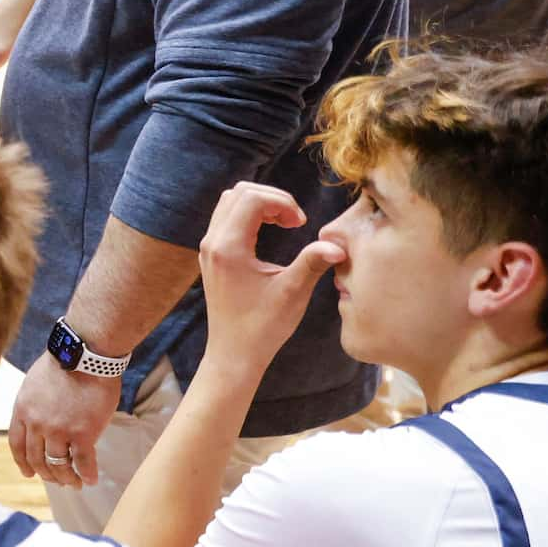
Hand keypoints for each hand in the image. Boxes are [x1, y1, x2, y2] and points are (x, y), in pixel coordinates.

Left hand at [8, 349, 117, 487]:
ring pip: (58, 465)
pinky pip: (83, 462)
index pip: (17, 444)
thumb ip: (34, 405)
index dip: (22, 462)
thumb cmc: (64, 363)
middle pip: (37, 459)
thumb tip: (39, 418)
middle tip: (57, 481)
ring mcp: (59, 431)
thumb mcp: (34, 384)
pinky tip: (91, 480)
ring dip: (66, 478)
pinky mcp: (83, 434)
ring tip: (74, 484)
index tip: (29, 472)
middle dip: (46, 474)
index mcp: (22, 411)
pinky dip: (87, 474)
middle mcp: (37, 424)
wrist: (86, 355)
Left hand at [199, 181, 343, 370]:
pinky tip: (270, 230)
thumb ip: (312, 263)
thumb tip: (338, 246)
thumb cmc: (262, 327)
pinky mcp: (212, 256)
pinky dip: (249, 214)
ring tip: (286, 223)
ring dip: (260, 204)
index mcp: (228, 248)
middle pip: (239, 192)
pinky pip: (226, 218)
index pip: (252, 198)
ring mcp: (208, 248)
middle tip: (296, 220)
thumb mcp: (292, 293)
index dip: (282, 202)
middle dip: (272, 198)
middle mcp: (212, 243)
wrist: (234, 353)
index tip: (301, 223)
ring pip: (230, 202)